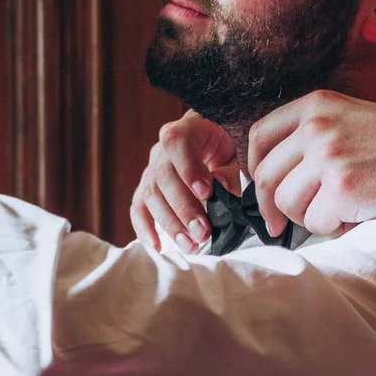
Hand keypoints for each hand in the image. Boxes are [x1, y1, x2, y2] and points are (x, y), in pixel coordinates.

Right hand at [129, 111, 240, 251]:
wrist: (214, 140)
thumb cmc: (227, 146)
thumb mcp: (237, 152)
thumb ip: (230, 171)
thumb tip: (221, 190)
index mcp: (186, 129)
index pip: (178, 143)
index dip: (188, 169)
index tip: (206, 193)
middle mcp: (162, 150)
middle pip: (163, 177)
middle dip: (183, 208)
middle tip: (203, 232)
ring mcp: (151, 170)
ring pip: (150, 196)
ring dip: (170, 224)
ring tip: (191, 245)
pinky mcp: (146, 189)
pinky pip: (138, 208)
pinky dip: (144, 228)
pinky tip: (157, 246)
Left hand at [245, 90, 375, 237]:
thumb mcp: (352, 120)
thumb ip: (313, 136)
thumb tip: (273, 176)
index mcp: (316, 105)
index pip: (260, 135)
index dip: (254, 168)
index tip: (262, 188)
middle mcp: (317, 126)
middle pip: (266, 176)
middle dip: (272, 207)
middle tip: (280, 225)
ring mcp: (328, 156)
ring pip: (288, 203)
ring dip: (310, 217)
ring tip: (342, 211)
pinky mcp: (341, 188)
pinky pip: (316, 223)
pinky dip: (335, 228)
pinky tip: (359, 215)